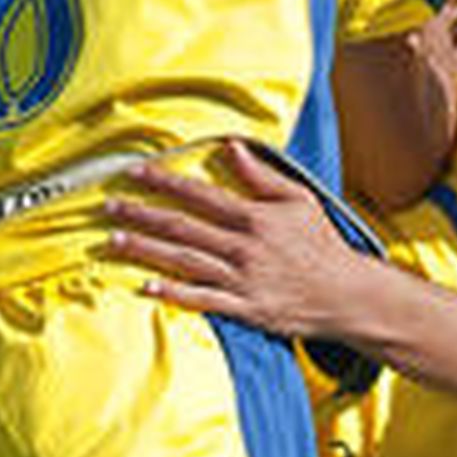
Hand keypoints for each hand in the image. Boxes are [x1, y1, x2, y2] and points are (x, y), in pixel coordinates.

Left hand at [107, 140, 375, 340]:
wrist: (347, 295)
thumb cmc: (322, 245)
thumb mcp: (300, 200)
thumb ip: (262, 176)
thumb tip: (231, 147)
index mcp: (256, 218)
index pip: (201, 195)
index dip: (165, 182)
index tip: (135, 172)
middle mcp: (244, 247)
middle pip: (183, 227)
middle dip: (142, 214)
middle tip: (108, 206)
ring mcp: (243, 280)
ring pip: (185, 261)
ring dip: (147, 250)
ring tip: (114, 240)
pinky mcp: (246, 309)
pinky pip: (203, 300)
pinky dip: (175, 293)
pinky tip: (148, 286)